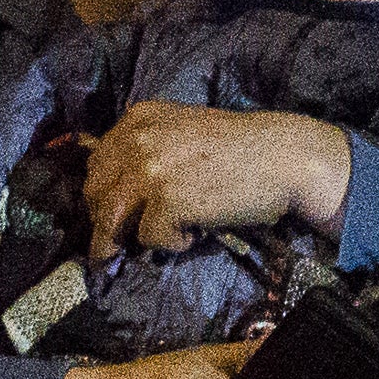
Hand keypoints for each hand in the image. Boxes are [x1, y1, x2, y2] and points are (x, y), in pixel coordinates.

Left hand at [82, 103, 353, 260]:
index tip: (100, 215)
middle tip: (107, 247)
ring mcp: (150, 170)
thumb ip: (149, 150)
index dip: (97, 194)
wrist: (282, 156)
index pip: (98, 162)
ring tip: (115, 261)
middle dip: (99, 224)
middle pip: (96, 193)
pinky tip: (193, 235)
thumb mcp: (183, 132)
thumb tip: (117, 195)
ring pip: (110, 220)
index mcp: (139, 118)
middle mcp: (137, 140)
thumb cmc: (241, 148)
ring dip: (113, 245)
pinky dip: (170, 245)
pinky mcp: (167, 202)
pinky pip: (150, 238)